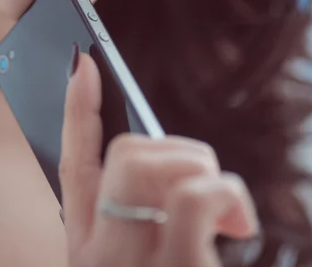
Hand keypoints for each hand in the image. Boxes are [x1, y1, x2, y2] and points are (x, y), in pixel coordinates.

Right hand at [59, 50, 258, 266]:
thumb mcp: (139, 258)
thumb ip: (138, 215)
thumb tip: (172, 161)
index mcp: (87, 245)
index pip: (72, 166)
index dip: (76, 110)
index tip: (82, 64)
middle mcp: (99, 252)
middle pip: (121, 155)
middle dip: (175, 150)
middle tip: (203, 183)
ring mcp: (131, 261)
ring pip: (152, 165)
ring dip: (204, 172)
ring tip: (226, 215)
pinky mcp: (176, 266)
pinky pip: (196, 195)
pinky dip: (229, 195)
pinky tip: (239, 225)